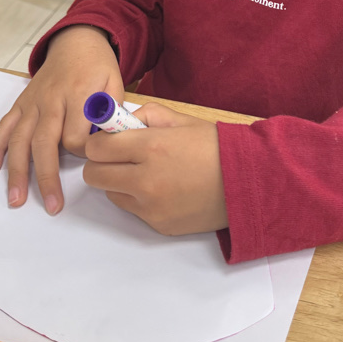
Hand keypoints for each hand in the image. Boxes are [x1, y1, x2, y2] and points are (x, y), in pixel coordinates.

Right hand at [0, 26, 122, 214]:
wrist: (77, 41)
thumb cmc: (98, 67)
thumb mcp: (115, 83)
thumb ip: (112, 113)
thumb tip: (105, 144)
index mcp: (78, 94)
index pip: (75, 136)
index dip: (83, 153)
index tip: (92, 159)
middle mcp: (51, 99)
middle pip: (44, 143)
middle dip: (46, 177)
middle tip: (51, 205)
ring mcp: (33, 102)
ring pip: (20, 139)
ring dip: (16, 171)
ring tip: (16, 199)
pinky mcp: (22, 103)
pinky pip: (5, 126)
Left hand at [83, 103, 227, 234]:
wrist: (248, 182)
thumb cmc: (216, 147)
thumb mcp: (181, 119)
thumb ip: (145, 116)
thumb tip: (120, 123)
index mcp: (151, 147)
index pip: (97, 148)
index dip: (100, 142)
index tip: (110, 139)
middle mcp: (146, 180)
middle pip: (94, 176)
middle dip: (102, 163)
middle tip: (121, 157)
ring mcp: (151, 207)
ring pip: (111, 194)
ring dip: (120, 182)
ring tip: (148, 173)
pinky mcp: (158, 225)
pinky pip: (134, 210)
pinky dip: (140, 199)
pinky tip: (166, 189)